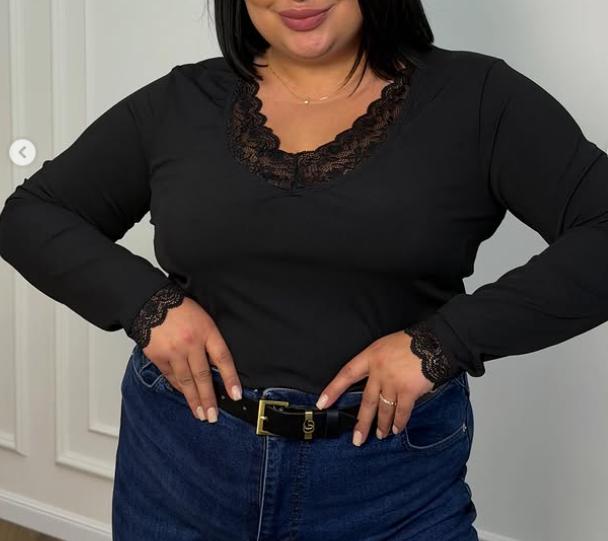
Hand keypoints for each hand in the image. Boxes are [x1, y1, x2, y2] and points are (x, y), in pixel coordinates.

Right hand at [142, 296, 241, 422]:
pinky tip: (186, 397)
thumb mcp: (204, 320)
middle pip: (203, 376)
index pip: (223, 358)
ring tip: (200, 413)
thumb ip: (211, 341)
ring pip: (186, 381)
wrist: (151, 304)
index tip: (235, 395)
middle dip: (209, 398)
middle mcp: (191, 343)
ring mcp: (174, 352)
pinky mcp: (159, 357)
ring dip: (194, 400)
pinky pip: (172, 377)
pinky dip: (180, 388)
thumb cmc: (181, 311)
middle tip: (213, 416)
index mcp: (207, 331)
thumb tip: (219, 367)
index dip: (230, 378)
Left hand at [314, 330, 434, 445]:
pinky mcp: (408, 391)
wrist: (433, 343)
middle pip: (366, 401)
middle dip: (361, 423)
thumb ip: (375, 363)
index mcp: (370, 357)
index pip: (346, 374)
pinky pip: (401, 412)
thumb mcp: (384, 346)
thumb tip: (371, 382)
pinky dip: (399, 422)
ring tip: (380, 435)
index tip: (322, 404)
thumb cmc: (410, 343)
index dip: (333, 390)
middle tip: (357, 439)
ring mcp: (393, 382)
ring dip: (382, 425)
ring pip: (384, 410)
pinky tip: (396, 429)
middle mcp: (379, 371)